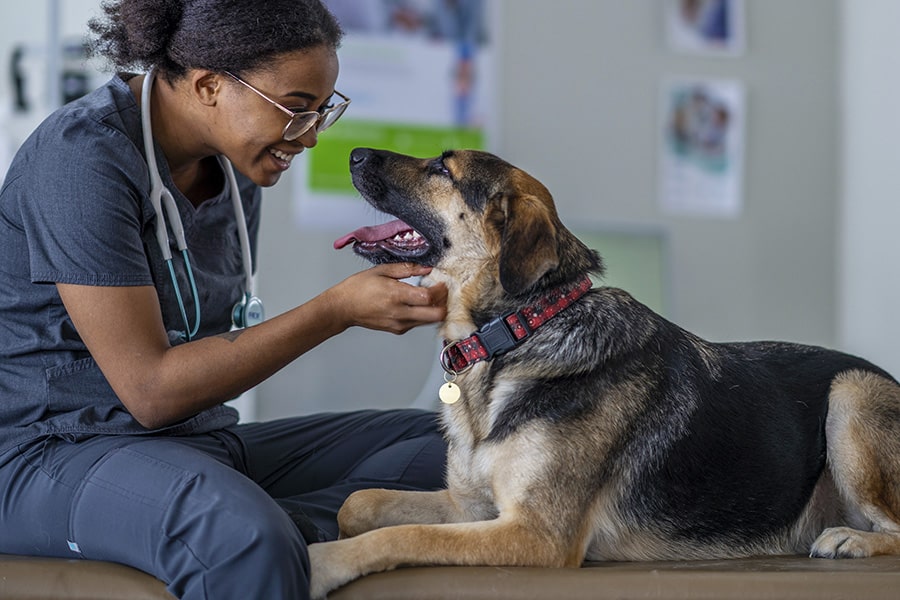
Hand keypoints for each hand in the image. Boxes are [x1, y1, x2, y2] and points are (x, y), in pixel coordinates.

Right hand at [328, 263, 447, 333]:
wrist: (343, 308)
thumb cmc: (358, 288)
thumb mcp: (382, 270)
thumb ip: (407, 269)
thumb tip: (426, 268)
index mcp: (396, 295)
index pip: (428, 297)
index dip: (440, 290)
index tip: (442, 283)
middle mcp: (400, 313)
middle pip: (435, 315)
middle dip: (443, 303)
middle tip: (441, 292)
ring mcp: (399, 324)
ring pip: (429, 321)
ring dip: (435, 309)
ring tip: (430, 296)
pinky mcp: (398, 330)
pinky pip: (418, 323)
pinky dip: (423, 314)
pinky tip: (417, 303)